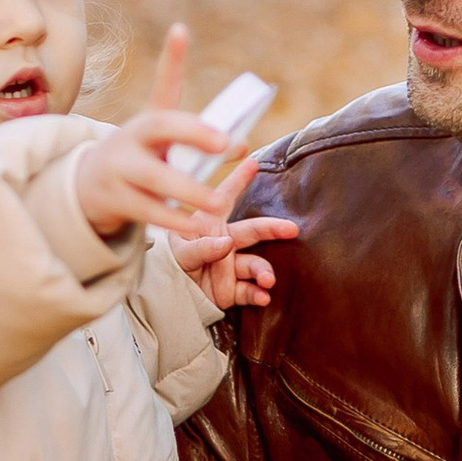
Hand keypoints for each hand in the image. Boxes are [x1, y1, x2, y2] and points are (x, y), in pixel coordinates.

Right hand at [75, 27, 259, 244]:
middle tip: (224, 141)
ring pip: (154, 178)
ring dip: (188, 191)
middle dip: (192, 132)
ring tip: (219, 203)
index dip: (172, 58)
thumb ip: (200, 145)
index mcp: (149, 121)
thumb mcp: (166, 150)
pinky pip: (148, 211)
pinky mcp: (115, 200)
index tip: (181, 30)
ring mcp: (119, 168)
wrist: (87, 190)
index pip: (163, 86)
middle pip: (159, 127)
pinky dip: (174, 220)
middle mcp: (131, 138)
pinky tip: (197, 226)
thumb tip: (242, 146)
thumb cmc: (142, 164)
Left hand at [170, 145, 299, 310]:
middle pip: (253, 230)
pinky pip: (249, 291)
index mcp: (209, 225)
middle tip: (291, 229)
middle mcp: (225, 241)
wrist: (169, 299)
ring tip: (267, 280)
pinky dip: (257, 294)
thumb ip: (202, 247)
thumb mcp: (181, 253)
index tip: (253, 161)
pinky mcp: (232, 289)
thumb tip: (227, 242)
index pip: (225, 198)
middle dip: (273, 229)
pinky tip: (263, 297)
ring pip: (254, 265)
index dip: (238, 179)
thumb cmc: (171, 265)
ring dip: (264, 272)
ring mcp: (230, 266)